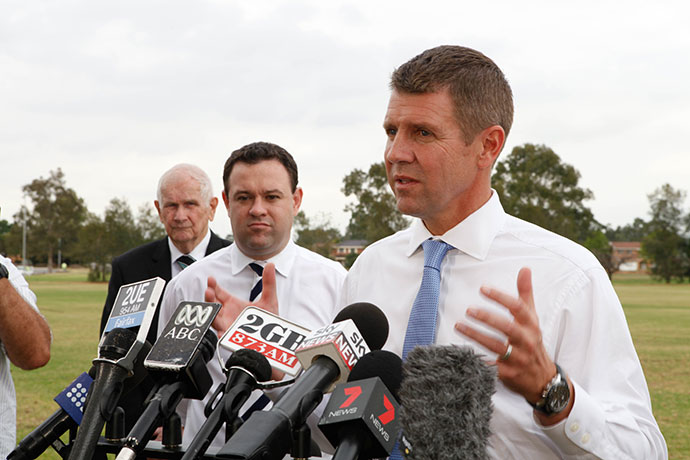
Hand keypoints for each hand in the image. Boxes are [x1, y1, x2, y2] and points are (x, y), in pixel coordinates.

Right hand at [205, 263, 278, 335]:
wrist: (272, 338)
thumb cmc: (267, 320)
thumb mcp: (269, 299)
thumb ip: (269, 283)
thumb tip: (271, 265)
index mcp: (233, 304)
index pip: (219, 293)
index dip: (213, 286)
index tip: (211, 279)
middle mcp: (227, 314)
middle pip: (213, 305)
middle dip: (209, 298)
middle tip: (208, 290)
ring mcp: (228, 326)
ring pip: (215, 320)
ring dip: (212, 314)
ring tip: (212, 308)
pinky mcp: (232, 338)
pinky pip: (224, 337)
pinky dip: (222, 335)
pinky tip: (222, 332)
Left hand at [454, 268, 557, 404]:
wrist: (543, 378)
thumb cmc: (532, 342)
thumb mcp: (532, 318)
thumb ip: (525, 294)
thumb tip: (524, 269)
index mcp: (531, 325)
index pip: (518, 308)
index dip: (500, 297)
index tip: (483, 289)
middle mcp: (526, 341)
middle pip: (508, 327)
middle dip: (488, 318)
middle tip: (469, 310)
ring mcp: (518, 359)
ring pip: (497, 347)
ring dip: (476, 336)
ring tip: (459, 326)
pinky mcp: (509, 374)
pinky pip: (492, 368)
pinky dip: (479, 361)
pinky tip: (464, 354)